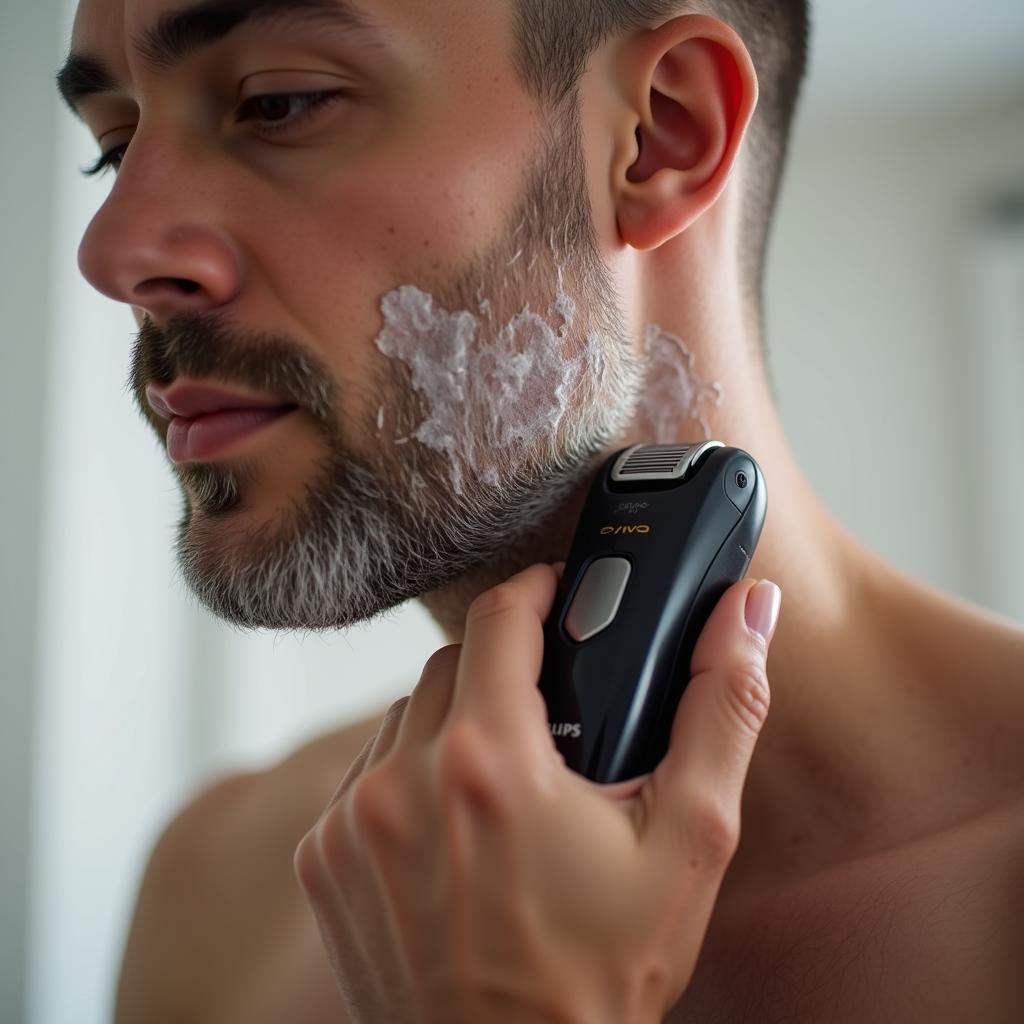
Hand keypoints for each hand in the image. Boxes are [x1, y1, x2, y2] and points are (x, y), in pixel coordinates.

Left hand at [294, 563, 780, 1023]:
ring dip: (454, 723)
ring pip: (406, 716)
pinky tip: (456, 822)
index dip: (538, 591)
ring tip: (509, 775)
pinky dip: (410, 776)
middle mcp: (402, 783)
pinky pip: (367, 774)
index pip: (500, 616)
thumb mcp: (688, 844)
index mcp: (489, 763)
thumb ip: (720, 712)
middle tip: (553, 709)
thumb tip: (747, 614)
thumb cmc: (601, 978)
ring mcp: (352, 823)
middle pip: (452, 665)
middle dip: (505, 669)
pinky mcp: (324, 859)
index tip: (561, 594)